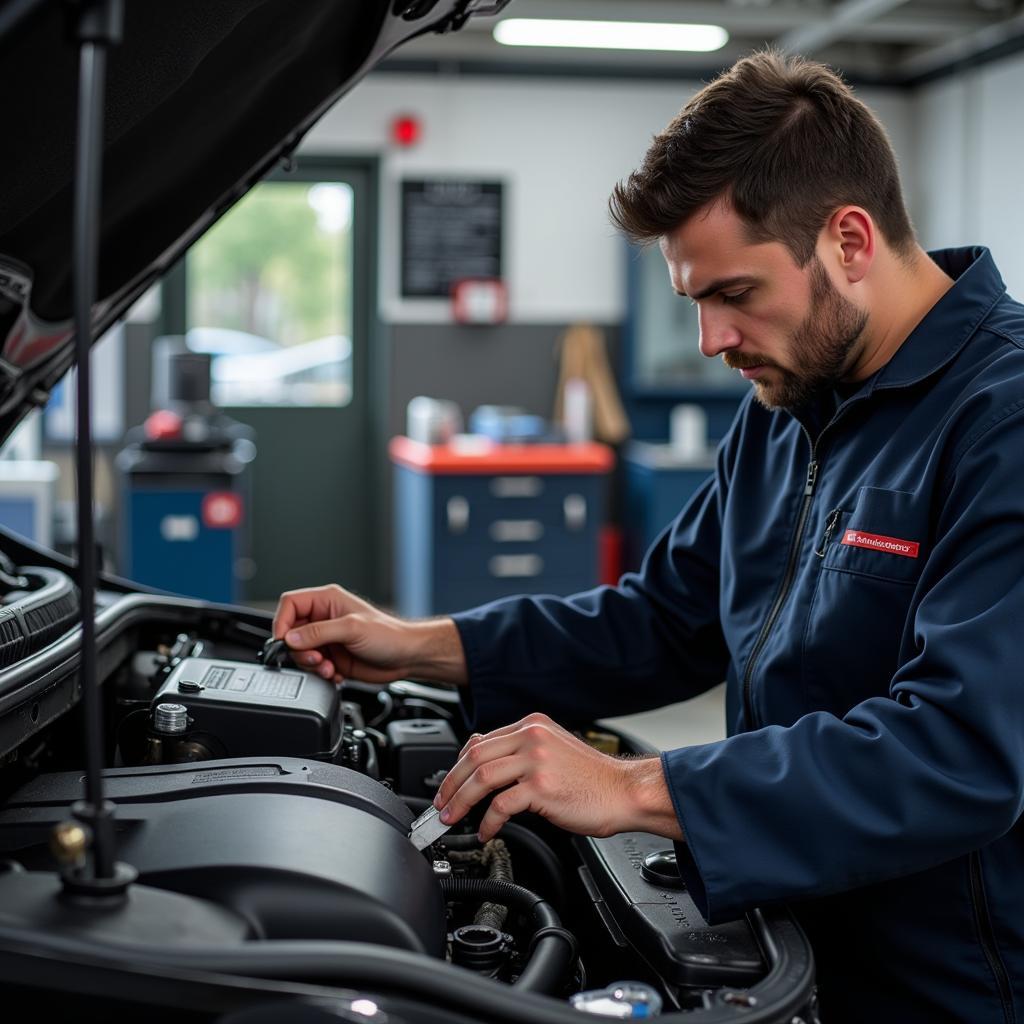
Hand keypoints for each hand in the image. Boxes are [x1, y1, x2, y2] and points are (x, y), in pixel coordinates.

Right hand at [272, 583, 467, 685]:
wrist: (407, 657)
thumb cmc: (389, 635)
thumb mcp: (352, 628)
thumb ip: (318, 632)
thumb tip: (290, 638)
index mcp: (327, 601)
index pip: (290, 604)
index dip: (282, 622)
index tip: (285, 641)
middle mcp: (324, 618)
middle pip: (291, 632)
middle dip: (299, 650)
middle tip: (316, 658)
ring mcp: (328, 639)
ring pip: (300, 653)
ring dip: (311, 664)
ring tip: (329, 667)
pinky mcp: (332, 657)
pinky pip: (312, 667)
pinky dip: (320, 673)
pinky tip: (336, 673)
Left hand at [433, 712, 683, 842]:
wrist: (625, 792)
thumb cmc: (593, 779)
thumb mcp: (552, 751)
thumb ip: (520, 752)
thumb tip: (485, 762)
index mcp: (532, 726)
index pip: (480, 741)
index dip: (458, 765)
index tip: (448, 785)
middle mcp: (532, 737)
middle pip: (474, 756)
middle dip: (450, 783)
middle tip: (440, 805)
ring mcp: (536, 760)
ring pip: (482, 777)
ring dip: (460, 801)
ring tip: (451, 819)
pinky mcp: (541, 787)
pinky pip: (501, 805)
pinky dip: (487, 822)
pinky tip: (486, 832)